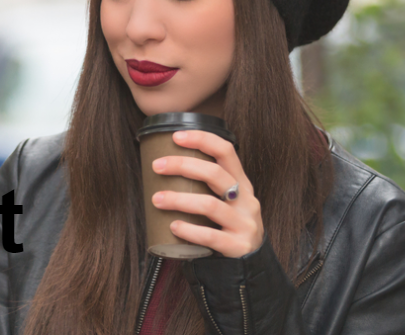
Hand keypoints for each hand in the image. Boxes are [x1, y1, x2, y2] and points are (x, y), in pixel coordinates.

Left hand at [150, 129, 263, 257]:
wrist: (248, 268)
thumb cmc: (225, 228)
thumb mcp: (224, 203)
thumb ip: (204, 187)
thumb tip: (162, 168)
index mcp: (241, 184)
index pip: (226, 151)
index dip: (202, 139)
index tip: (176, 136)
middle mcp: (246, 200)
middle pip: (215, 174)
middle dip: (183, 165)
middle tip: (157, 166)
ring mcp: (245, 223)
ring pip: (210, 205)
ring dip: (179, 199)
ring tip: (156, 199)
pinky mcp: (238, 246)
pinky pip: (211, 236)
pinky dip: (189, 230)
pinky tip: (173, 226)